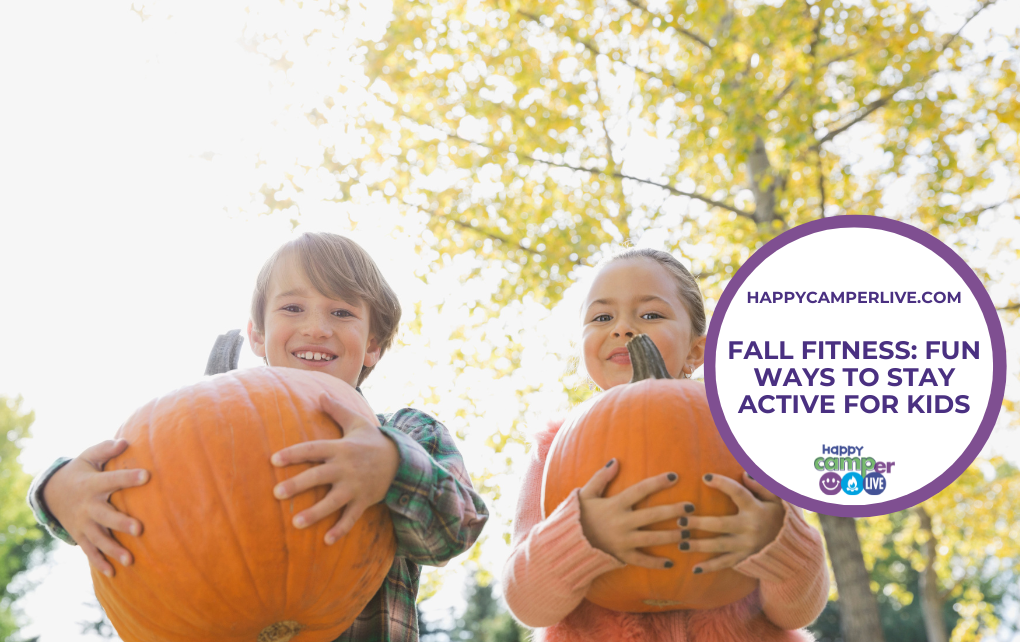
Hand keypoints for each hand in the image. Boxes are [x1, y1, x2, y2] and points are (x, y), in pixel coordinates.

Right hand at [43, 439, 148, 576]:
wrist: (51, 493)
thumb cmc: (80, 471)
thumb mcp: (88, 457)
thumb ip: (105, 449)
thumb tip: (125, 441)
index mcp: (93, 484)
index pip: (113, 480)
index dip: (129, 478)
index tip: (147, 475)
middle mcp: (88, 506)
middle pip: (106, 516)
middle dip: (121, 523)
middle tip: (140, 529)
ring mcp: (83, 524)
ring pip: (99, 539)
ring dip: (113, 550)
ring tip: (130, 560)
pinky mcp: (80, 536)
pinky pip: (89, 551)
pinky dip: (99, 563)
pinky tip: (113, 573)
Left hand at [271, 392, 399, 544]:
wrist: (402, 460)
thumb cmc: (372, 441)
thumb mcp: (357, 422)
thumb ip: (336, 410)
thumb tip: (319, 394)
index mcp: (341, 448)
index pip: (313, 450)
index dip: (294, 454)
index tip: (274, 460)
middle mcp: (346, 468)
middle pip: (318, 476)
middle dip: (297, 485)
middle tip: (276, 493)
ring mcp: (356, 486)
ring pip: (333, 501)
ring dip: (315, 513)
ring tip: (296, 523)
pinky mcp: (364, 501)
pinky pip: (351, 517)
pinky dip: (341, 529)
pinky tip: (327, 541)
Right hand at [578, 459, 690, 568]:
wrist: (567, 543)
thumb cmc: (579, 515)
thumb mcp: (586, 493)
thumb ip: (601, 477)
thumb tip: (615, 461)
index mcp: (614, 505)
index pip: (640, 490)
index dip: (657, 482)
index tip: (674, 476)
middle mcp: (621, 523)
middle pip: (653, 515)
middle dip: (674, 511)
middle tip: (691, 507)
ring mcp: (622, 541)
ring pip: (652, 539)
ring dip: (672, 535)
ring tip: (688, 532)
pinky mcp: (621, 556)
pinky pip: (642, 561)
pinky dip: (656, 563)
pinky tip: (671, 562)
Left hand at [677, 472, 784, 573]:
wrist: (793, 547)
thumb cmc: (778, 516)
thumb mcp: (776, 498)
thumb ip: (761, 485)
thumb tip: (744, 473)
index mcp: (756, 509)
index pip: (738, 493)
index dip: (722, 484)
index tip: (705, 477)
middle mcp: (750, 528)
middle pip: (720, 524)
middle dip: (699, 523)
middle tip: (680, 520)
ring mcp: (747, 546)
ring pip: (718, 545)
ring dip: (698, 545)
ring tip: (680, 543)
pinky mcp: (745, 558)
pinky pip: (725, 563)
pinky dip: (709, 567)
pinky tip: (694, 569)